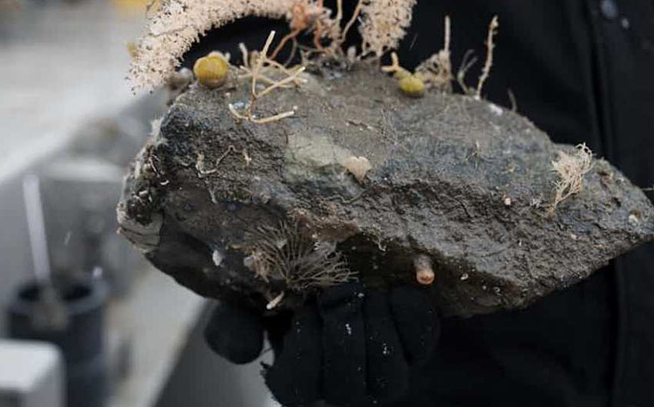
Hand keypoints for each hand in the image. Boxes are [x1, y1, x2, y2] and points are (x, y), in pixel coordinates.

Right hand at [204, 283, 439, 406]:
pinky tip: (395, 290)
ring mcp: (382, 373)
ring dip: (377, 331)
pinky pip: (422, 343)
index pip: (298, 390)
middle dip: (342, 335)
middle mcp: (341, 388)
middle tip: (336, 293)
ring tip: (365, 293)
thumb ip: (231, 325)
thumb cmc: (279, 288)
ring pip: (389, 379)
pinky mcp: (414, 347)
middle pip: (347, 388)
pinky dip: (412, 317)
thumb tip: (245, 352)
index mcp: (296, 381)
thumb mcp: (243, 301)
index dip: (304, 350)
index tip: (304, 307)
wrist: (322, 263)